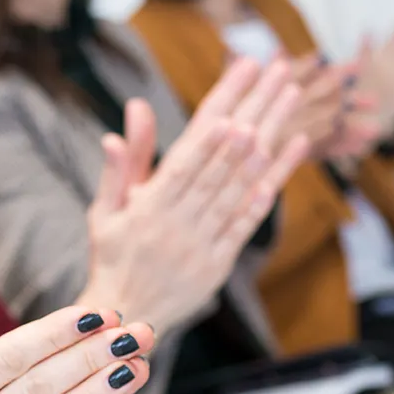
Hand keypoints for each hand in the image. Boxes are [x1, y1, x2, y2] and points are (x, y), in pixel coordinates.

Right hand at [80, 57, 310, 328]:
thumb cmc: (112, 257)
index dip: (215, 114)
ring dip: (267, 143)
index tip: (238, 78)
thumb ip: (120, 166)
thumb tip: (124, 121)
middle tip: (278, 74)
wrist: (125, 319)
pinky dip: (266, 188)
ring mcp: (200, 243)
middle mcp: (177, 221)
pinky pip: (246, 221)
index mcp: (149, 205)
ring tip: (288, 104)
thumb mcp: (106, 211)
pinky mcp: (218, 263)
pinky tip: (286, 156)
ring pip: (238, 185)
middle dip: (252, 111)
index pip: (188, 150)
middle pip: (222, 159)